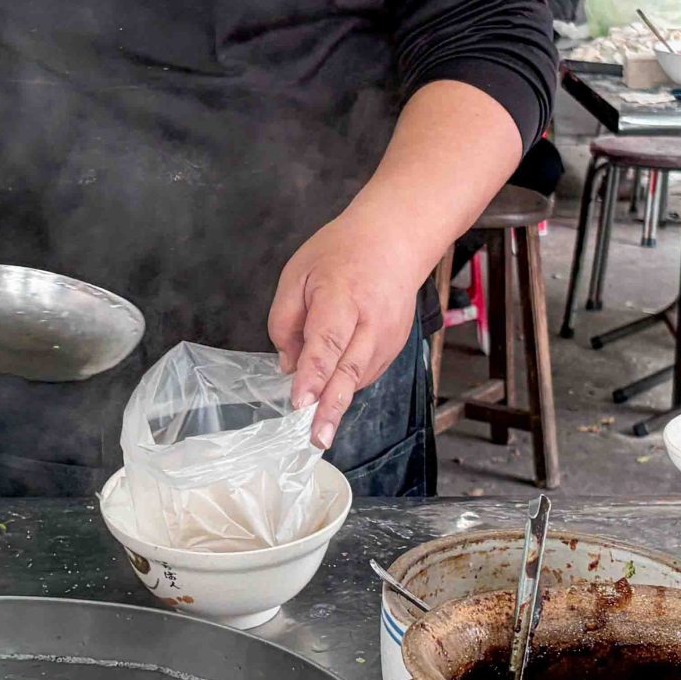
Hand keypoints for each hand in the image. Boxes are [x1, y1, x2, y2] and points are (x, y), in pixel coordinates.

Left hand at [268, 209, 428, 450]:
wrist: (395, 240)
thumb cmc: (341, 253)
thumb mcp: (297, 274)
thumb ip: (285, 321)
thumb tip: (289, 367)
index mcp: (341, 297)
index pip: (326, 342)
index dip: (313, 374)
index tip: (300, 402)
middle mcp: (370, 322)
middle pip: (349, 370)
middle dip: (331, 407)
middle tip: (317, 439)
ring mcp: (387, 337)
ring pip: (358, 378)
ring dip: (337, 404)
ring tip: (318, 430)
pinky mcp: (394, 347)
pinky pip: (366, 374)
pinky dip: (348, 384)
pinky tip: (335, 387)